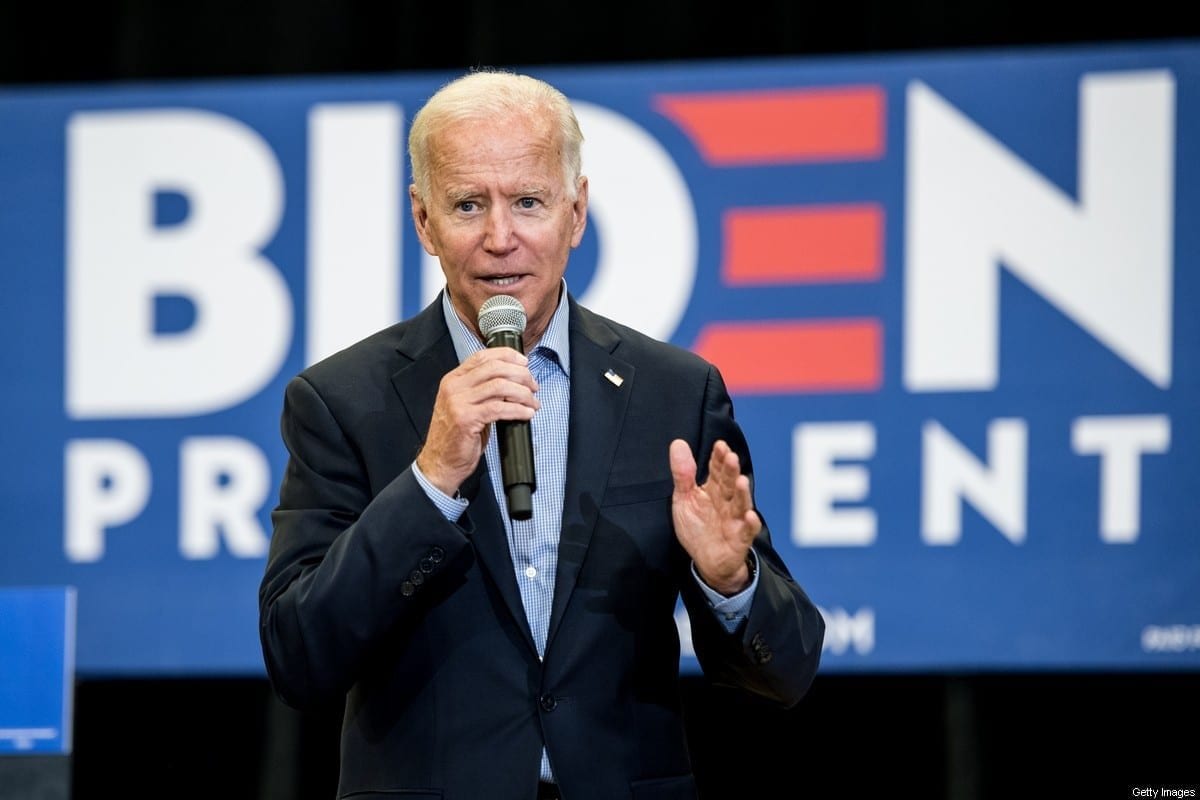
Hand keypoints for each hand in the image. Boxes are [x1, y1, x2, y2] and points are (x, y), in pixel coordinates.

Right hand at [416, 348, 538, 494]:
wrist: (440, 462)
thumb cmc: (456, 436)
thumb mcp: (466, 405)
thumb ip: (484, 391)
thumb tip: (513, 381)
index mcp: (453, 380)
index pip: (482, 356)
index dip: (507, 356)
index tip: (524, 363)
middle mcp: (454, 387)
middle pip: (495, 368)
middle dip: (521, 375)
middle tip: (533, 386)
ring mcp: (458, 402)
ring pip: (500, 386)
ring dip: (523, 393)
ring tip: (533, 402)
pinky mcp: (466, 419)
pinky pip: (500, 408)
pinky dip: (518, 410)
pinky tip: (527, 414)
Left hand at [669, 439, 761, 595]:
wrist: (707, 561)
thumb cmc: (698, 528)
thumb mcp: (684, 499)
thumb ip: (682, 474)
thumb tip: (678, 444)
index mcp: (714, 490)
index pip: (717, 471)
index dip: (718, 459)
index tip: (720, 446)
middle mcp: (727, 502)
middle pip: (730, 484)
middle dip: (731, 471)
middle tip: (731, 457)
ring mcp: (735, 520)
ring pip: (741, 504)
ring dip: (742, 493)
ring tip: (741, 481)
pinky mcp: (739, 540)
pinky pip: (746, 532)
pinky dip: (750, 524)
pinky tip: (749, 516)